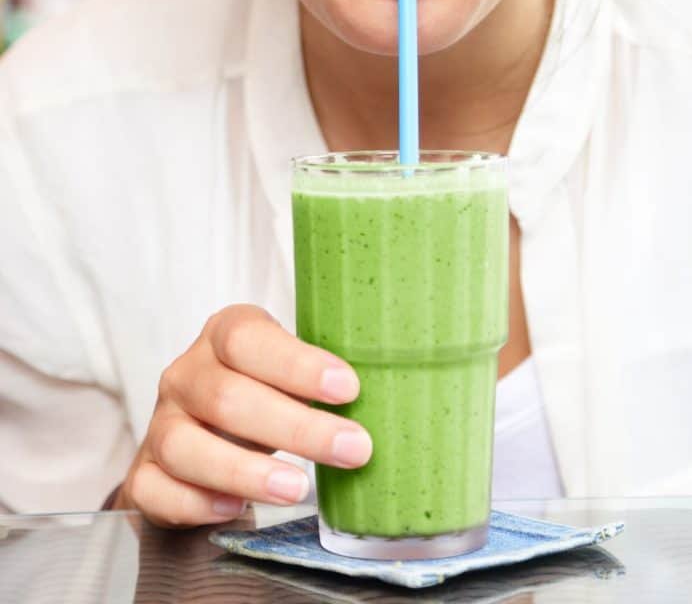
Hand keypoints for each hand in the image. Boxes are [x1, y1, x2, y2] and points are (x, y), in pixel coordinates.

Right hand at [112, 304, 370, 525]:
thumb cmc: (262, 393)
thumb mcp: (289, 372)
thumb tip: (393, 395)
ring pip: (188, 446)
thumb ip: (322, 378)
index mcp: (224, 335)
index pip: (248, 339)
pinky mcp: (145, 472)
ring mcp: (161, 423)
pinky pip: (158, 489)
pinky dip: (197, 502)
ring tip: (300, 488)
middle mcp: (186, 374)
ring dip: (247, 470)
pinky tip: (235, 509)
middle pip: (228, 397)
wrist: (202, 431)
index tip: (348, 388)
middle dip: (297, 427)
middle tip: (353, 448)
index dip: (297, 364)